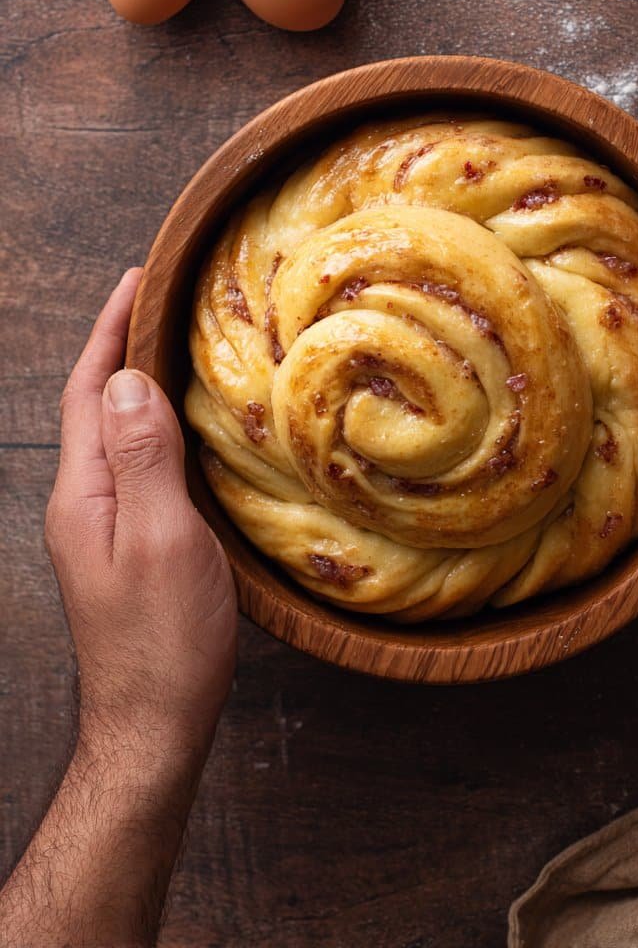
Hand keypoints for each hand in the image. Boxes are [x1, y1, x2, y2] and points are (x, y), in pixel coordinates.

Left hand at [46, 268, 236, 756]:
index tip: (138, 280)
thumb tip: (125, 382)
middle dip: (120, 347)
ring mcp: (102, 527)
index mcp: (84, 493)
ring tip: (176, 346)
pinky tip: (187, 427)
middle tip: (162, 301)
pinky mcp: (127, 546)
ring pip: (116, 434)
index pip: (87, 392)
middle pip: (94, 406)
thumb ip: (142, 458)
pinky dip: (155, 427)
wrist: (154, 724)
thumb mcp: (161, 539)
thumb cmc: (164, 641)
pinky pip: (135, 464)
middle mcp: (83, 503)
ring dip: (137, 384)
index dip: (109, 332)